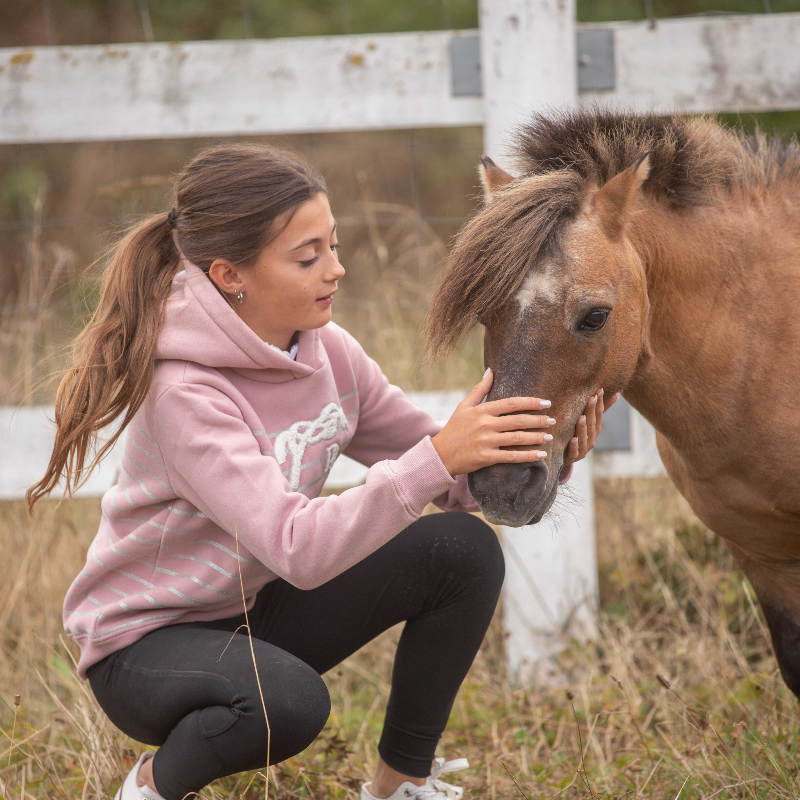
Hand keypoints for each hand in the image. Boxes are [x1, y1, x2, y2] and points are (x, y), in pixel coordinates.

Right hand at [431, 369, 555, 475]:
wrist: (440, 454)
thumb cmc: (453, 429)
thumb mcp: (463, 407)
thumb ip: (479, 390)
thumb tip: (490, 371)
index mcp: (482, 411)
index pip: (512, 403)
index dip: (531, 402)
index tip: (546, 403)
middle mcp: (485, 425)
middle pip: (518, 420)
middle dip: (539, 420)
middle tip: (553, 420)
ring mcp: (486, 442)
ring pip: (518, 438)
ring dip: (536, 437)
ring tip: (550, 436)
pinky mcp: (486, 458)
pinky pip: (512, 457)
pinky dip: (528, 456)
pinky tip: (541, 454)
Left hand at [563, 389, 618, 465]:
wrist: (564, 458)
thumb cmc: (577, 436)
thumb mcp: (588, 423)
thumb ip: (600, 410)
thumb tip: (616, 394)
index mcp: (595, 429)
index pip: (598, 414)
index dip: (599, 403)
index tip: (599, 390)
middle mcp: (591, 439)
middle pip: (592, 424)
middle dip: (591, 411)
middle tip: (591, 398)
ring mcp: (583, 449)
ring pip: (584, 438)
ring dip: (583, 428)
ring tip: (581, 417)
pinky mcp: (573, 458)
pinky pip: (574, 452)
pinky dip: (574, 446)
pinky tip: (573, 439)